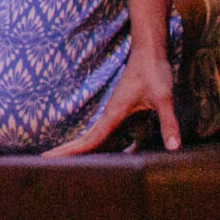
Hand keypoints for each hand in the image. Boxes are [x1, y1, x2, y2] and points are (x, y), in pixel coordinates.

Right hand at [47, 49, 179, 154]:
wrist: (149, 52)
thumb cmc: (154, 72)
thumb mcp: (163, 98)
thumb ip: (168, 123)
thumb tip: (174, 148)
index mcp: (114, 113)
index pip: (90, 138)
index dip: (72, 151)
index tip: (50, 159)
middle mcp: (110, 115)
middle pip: (87, 139)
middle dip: (68, 152)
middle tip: (46, 164)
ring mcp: (115, 114)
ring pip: (97, 137)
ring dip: (87, 150)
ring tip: (73, 167)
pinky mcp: (124, 113)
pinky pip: (112, 134)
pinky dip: (109, 147)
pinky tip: (119, 158)